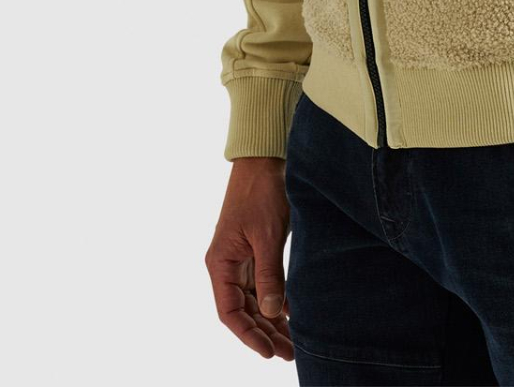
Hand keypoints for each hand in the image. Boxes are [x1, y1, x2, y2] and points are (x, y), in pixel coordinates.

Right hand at [205, 156, 293, 360]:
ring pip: (254, 300)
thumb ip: (268, 275)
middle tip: (290, 353)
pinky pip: (263, 284)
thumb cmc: (260, 193)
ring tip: (293, 342)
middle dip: (265, 333)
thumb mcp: (266, 236)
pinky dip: (276, 300)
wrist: (264, 159)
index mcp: (221, 264)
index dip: (248, 335)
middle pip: (244, 310)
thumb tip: (270, 314)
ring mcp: (241, 258)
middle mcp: (227, 265)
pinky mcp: (255, 250)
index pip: (230, 312)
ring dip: (271, 320)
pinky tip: (291, 313)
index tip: (268, 353)